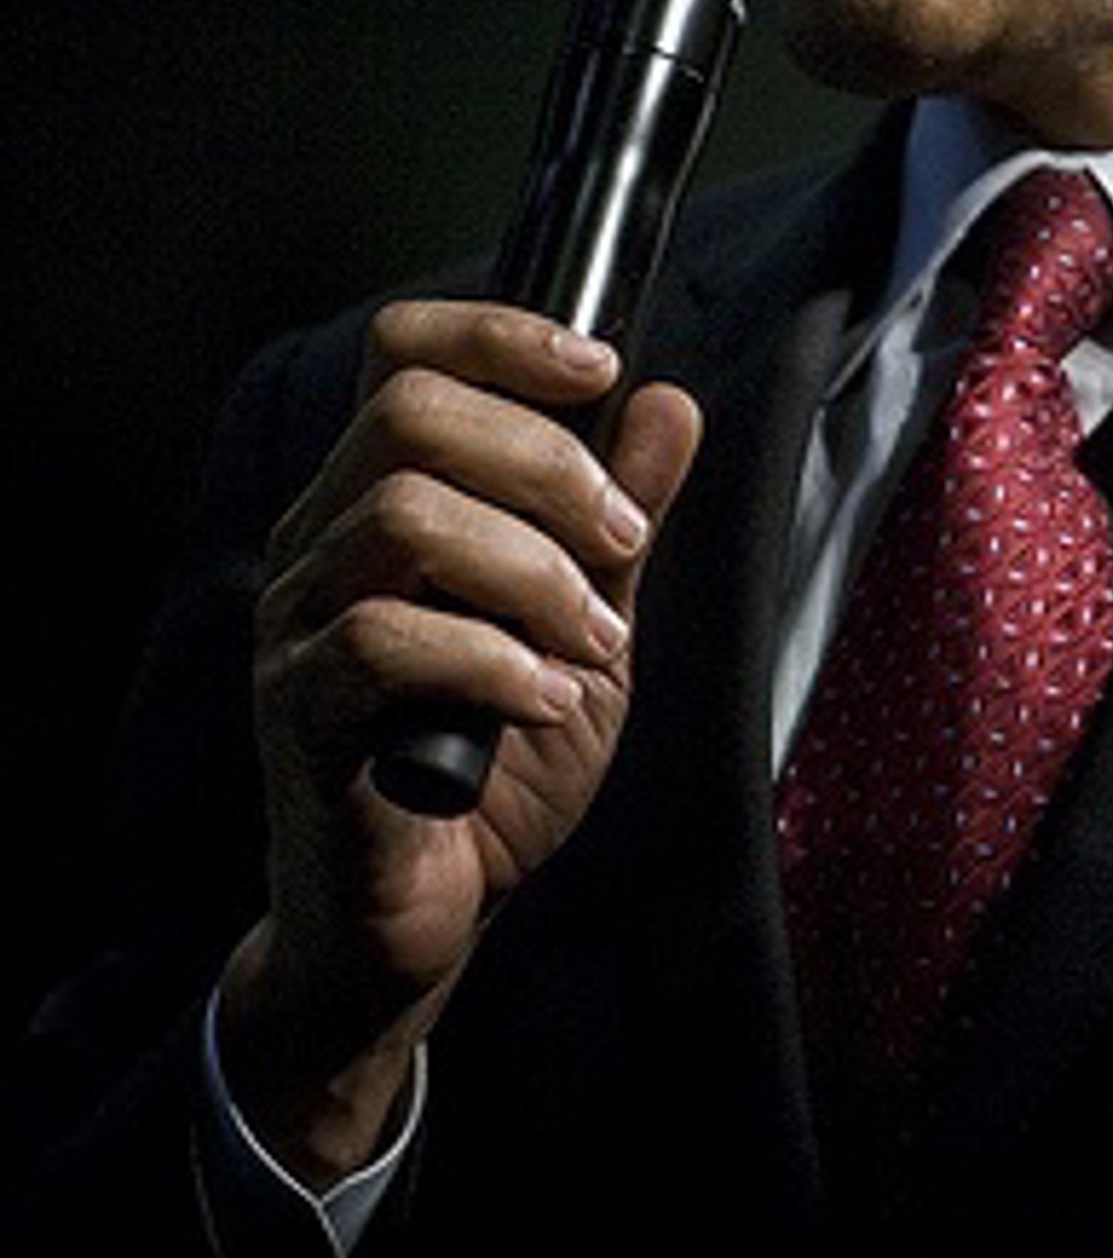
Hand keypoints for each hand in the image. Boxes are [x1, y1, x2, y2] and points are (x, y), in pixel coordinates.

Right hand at [219, 300, 699, 1185]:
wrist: (425, 920)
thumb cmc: (495, 769)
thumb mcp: (589, 629)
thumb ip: (620, 523)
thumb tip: (669, 402)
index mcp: (380, 499)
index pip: (401, 351)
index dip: (500, 336)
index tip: (600, 367)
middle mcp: (322, 541)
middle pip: (410, 412)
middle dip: (547, 461)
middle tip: (623, 544)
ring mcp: (298, 625)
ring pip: (405, 515)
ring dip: (533, 571)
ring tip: (592, 646)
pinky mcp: (298, 713)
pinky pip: (382, 640)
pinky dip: (493, 662)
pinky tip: (547, 702)